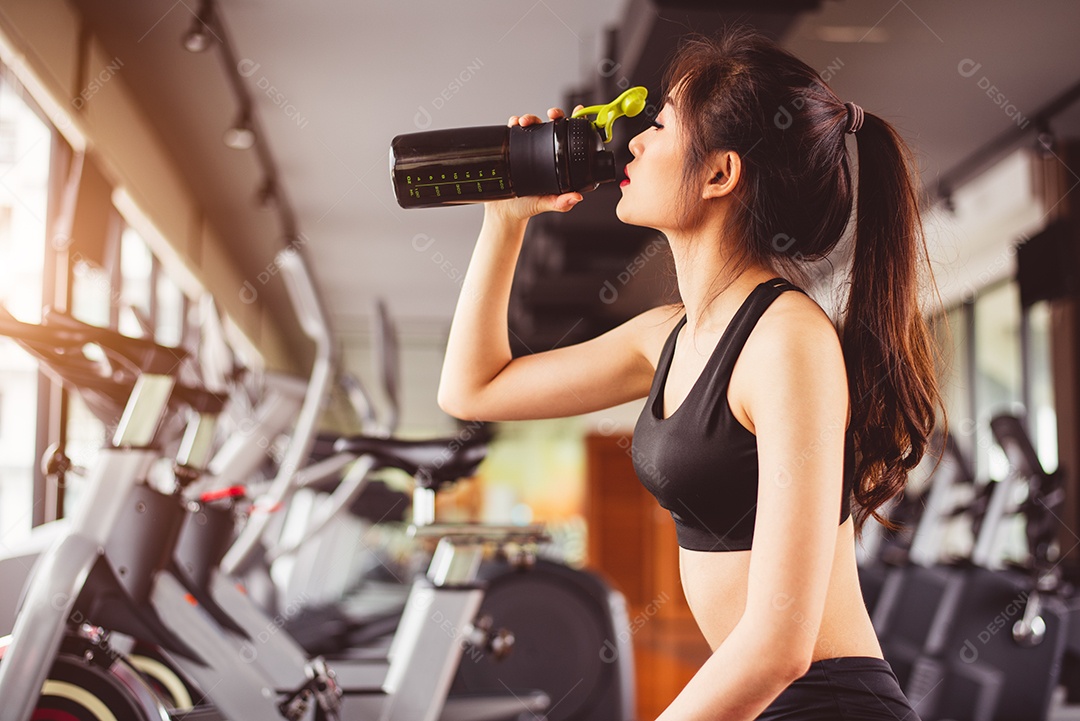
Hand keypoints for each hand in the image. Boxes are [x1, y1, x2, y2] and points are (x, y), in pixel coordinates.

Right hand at [484, 106, 585, 223]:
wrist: (503, 211)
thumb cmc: (528, 207)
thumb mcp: (547, 203)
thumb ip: (561, 202)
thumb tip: (576, 197)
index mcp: (556, 161)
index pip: (569, 138)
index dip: (576, 122)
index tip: (579, 112)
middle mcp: (543, 151)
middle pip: (551, 126)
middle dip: (553, 115)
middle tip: (552, 115)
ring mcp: (526, 148)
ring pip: (532, 125)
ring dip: (530, 117)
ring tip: (525, 122)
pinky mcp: (511, 148)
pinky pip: (512, 131)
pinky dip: (513, 123)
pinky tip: (513, 124)